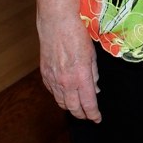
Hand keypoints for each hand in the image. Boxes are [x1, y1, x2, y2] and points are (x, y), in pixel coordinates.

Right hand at [36, 0, 100, 121]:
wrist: (56, 24)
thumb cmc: (77, 35)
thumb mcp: (92, 55)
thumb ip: (93, 74)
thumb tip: (95, 89)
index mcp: (80, 77)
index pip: (88, 103)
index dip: (93, 114)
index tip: (97, 119)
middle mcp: (66, 81)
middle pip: (73, 107)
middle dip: (82, 115)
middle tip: (88, 116)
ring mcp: (53, 79)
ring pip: (61, 102)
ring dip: (70, 108)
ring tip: (78, 109)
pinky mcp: (45, 74)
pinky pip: (53, 92)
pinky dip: (60, 96)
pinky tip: (65, 95)